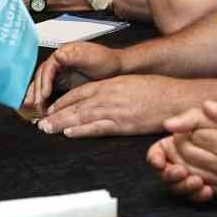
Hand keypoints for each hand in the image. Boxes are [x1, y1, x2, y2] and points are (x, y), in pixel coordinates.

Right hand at [26, 41, 124, 108]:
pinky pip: (51, 89)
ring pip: (44, 83)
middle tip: (34, 104)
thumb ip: (73, 57)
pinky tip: (42, 107)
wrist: (118, 68)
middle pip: (42, 76)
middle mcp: (60, 61)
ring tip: (33, 108)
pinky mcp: (65, 81)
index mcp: (63, 53)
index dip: (44, 82)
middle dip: (36, 90)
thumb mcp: (91, 58)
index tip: (43, 94)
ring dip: (37, 95)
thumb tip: (58, 55)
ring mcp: (61, 71)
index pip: (48, 68)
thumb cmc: (107, 61)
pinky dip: (45, 98)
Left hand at [38, 74, 192, 137]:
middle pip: (75, 105)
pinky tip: (68, 133)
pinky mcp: (123, 124)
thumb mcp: (131, 83)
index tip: (51, 108)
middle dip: (56, 114)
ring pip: (81, 116)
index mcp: (110, 84)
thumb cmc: (158, 90)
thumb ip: (113, 89)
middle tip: (40, 122)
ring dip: (62, 123)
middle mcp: (108, 95)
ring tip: (47, 129)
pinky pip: (97, 128)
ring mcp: (114, 110)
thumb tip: (101, 96)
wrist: (175, 99)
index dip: (62, 101)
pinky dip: (81, 131)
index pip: (79, 92)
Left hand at [145, 101, 216, 203]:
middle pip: (185, 152)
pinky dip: (189, 171)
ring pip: (188, 170)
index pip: (192, 133)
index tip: (187, 117)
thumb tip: (206, 106)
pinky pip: (199, 182)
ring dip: (179, 157)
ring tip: (182, 143)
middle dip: (177, 140)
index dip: (185, 123)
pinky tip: (193, 161)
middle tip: (180, 129)